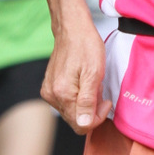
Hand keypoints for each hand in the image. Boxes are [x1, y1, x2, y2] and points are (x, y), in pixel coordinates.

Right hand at [42, 12, 111, 132]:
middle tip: (98, 89)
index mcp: (63, 94)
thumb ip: (88, 101)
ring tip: (91, 83)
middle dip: (91, 110)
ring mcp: (48, 92)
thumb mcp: (94, 73)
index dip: (97, 117)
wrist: (71, 29)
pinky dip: (77, 97)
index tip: (105, 101)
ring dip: (84, 103)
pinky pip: (65, 103)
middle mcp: (52, 96)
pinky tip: (82, 83)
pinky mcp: (48, 88)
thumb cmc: (86, 47)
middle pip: (75, 120)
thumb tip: (83, 124)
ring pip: (71, 112)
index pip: (82, 125)